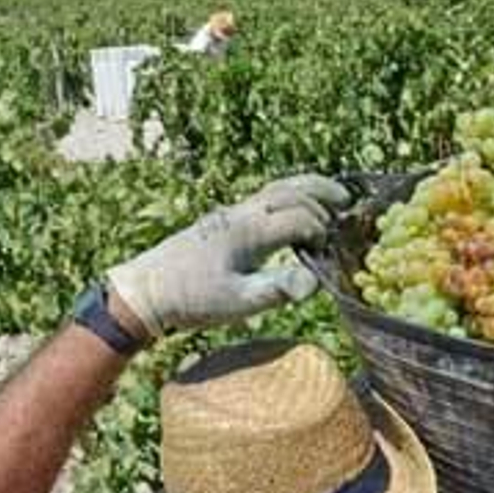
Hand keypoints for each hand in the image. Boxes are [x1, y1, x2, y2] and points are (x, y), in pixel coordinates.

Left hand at [107, 174, 350, 337]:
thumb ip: (278, 289)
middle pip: (290, 189)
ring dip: (305, 189)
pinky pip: (263, 198)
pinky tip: (290, 215)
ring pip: (275, 189)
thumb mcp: (238, 302)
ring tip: (328, 198)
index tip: (327, 253)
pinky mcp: (221, 222)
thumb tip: (315, 280)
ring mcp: (230, 215)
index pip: (300, 217)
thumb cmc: (191, 300)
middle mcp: (241, 215)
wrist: (145, 290)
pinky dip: (287, 198)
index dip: (322, 231)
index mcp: (249, 230)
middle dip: (322, 192)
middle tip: (348, 202)